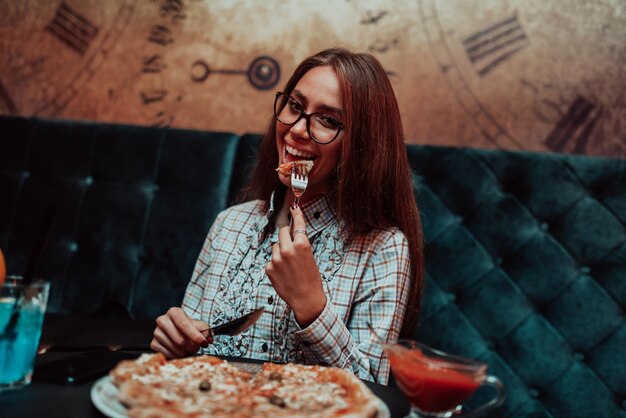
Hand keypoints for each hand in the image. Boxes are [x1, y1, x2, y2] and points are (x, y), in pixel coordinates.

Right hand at [151, 307, 210, 358]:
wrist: (179, 332)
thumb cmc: (190, 327)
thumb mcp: (200, 326)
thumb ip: (206, 331)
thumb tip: (208, 339)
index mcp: (174, 312)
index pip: (183, 324)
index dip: (194, 335)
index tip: (203, 342)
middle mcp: (162, 320)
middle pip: (179, 339)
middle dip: (192, 346)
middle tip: (197, 347)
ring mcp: (156, 332)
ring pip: (175, 348)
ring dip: (185, 352)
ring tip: (189, 348)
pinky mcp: (153, 344)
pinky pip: (168, 354)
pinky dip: (177, 356)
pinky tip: (181, 352)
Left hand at [265, 204, 326, 327]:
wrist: (306, 299)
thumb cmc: (312, 279)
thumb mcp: (310, 257)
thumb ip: (300, 244)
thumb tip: (293, 232)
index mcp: (302, 245)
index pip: (297, 224)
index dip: (296, 214)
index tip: (293, 207)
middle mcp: (288, 250)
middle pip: (282, 231)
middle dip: (286, 235)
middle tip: (291, 244)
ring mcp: (276, 259)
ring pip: (275, 246)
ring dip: (280, 251)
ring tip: (289, 264)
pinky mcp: (269, 268)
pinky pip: (271, 259)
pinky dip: (276, 264)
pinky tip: (283, 273)